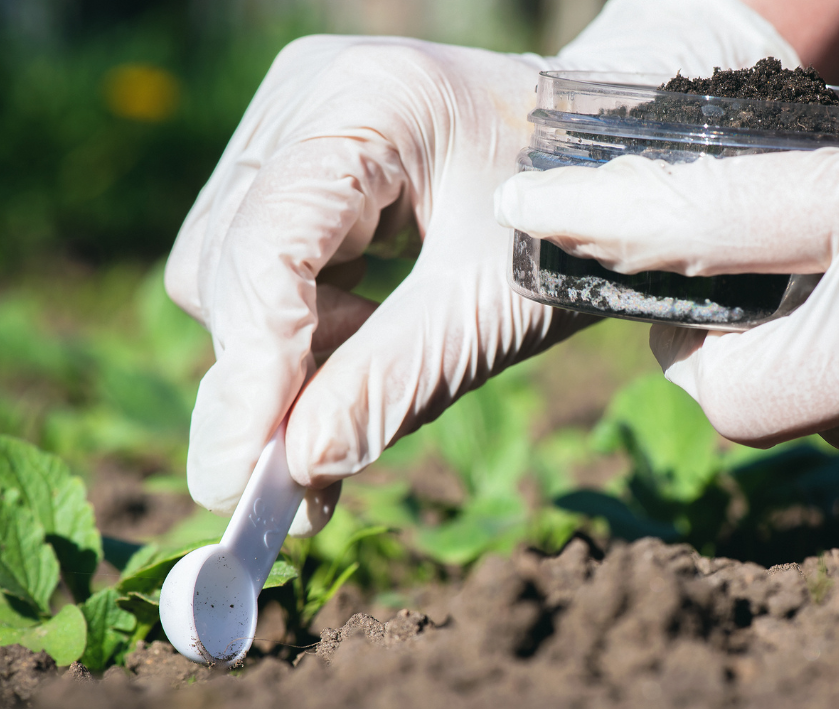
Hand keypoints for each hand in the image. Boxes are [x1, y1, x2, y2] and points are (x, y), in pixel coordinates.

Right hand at [165, 0, 798, 533]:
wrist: (610, 159)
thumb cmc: (570, 221)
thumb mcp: (495, 308)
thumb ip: (394, 384)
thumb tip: (294, 469)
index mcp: (372, 103)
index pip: (268, 246)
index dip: (248, 372)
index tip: (236, 484)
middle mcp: (311, 95)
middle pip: (230, 261)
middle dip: (273, 367)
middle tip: (317, 466)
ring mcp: (296, 116)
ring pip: (227, 266)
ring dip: (291, 343)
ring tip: (385, 351)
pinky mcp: (298, 149)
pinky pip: (257, 255)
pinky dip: (303, 316)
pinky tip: (370, 325)